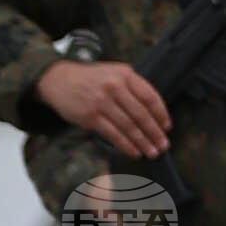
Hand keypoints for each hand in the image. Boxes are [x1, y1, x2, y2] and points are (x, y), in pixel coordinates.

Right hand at [36, 56, 170, 158]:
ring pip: (128, 126)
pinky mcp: (89, 116)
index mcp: (125, 75)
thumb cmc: (91, 78)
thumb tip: (154, 110)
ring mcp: (101, 102)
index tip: (167, 127)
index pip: (150, 96)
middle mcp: (115, 87)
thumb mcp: (115, 72)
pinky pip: (112, 134)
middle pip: (141, 114)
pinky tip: (134, 152)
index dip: (161, 114)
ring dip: (143, 142)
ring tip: (152, 152)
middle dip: (155, 132)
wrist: (58, 79)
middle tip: (163, 145)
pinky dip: (125, 145)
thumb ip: (133, 86)